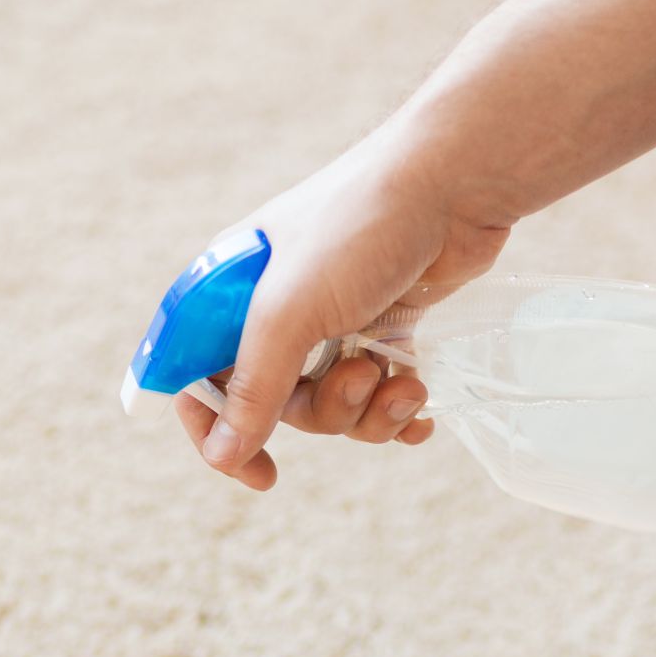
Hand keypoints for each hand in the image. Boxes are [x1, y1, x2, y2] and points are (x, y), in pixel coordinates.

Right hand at [180, 129, 510, 489]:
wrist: (458, 183)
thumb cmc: (360, 230)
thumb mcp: (291, 312)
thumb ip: (254, 388)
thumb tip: (222, 457)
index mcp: (231, 293)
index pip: (197, 378)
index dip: (217, 432)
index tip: (257, 474)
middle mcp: (276, 309)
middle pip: (278, 406)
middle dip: (326, 410)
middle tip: (361, 378)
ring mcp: (331, 320)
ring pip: (333, 407)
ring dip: (370, 410)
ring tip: (404, 383)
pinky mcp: (383, 327)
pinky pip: (376, 397)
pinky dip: (398, 412)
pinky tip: (422, 410)